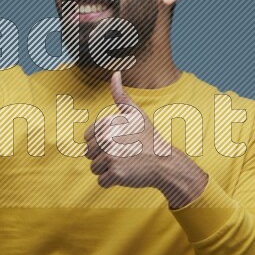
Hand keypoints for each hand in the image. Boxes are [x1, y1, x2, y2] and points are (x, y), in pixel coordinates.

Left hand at [84, 71, 208, 207]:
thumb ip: (121, 95)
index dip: (101, 143)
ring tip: (126, 163)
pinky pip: (101, 181)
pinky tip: (127, 174)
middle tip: (124, 155)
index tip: (118, 143)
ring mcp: (111, 156)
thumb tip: (115, 73)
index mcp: (108, 123)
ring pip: (94, 168)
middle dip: (104, 157)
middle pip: (89, 154)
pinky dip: (112, 181)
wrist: (166, 163)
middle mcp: (107, 138)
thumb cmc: (149, 138)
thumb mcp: (135, 114)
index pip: (87, 138)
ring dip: (108, 170)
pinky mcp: (115, 173)